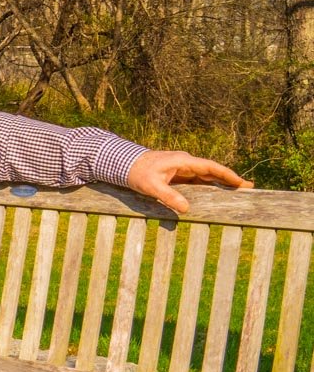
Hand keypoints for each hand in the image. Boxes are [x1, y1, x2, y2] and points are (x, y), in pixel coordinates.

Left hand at [126, 150, 251, 213]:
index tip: (242, 183)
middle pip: (212, 172)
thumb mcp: (151, 186)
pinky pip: (196, 181)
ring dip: (220, 183)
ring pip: (205, 176)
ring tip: (237, 192)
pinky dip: (207, 187)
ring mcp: (182, 168)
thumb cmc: (136, 173)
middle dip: (229, 180)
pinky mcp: (176, 175)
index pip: (211, 167)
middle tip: (249, 189)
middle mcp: (185, 163)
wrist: (122, 164)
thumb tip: (185, 209)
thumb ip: (168, 197)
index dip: (227, 175)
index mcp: (183, 161)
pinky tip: (215, 194)